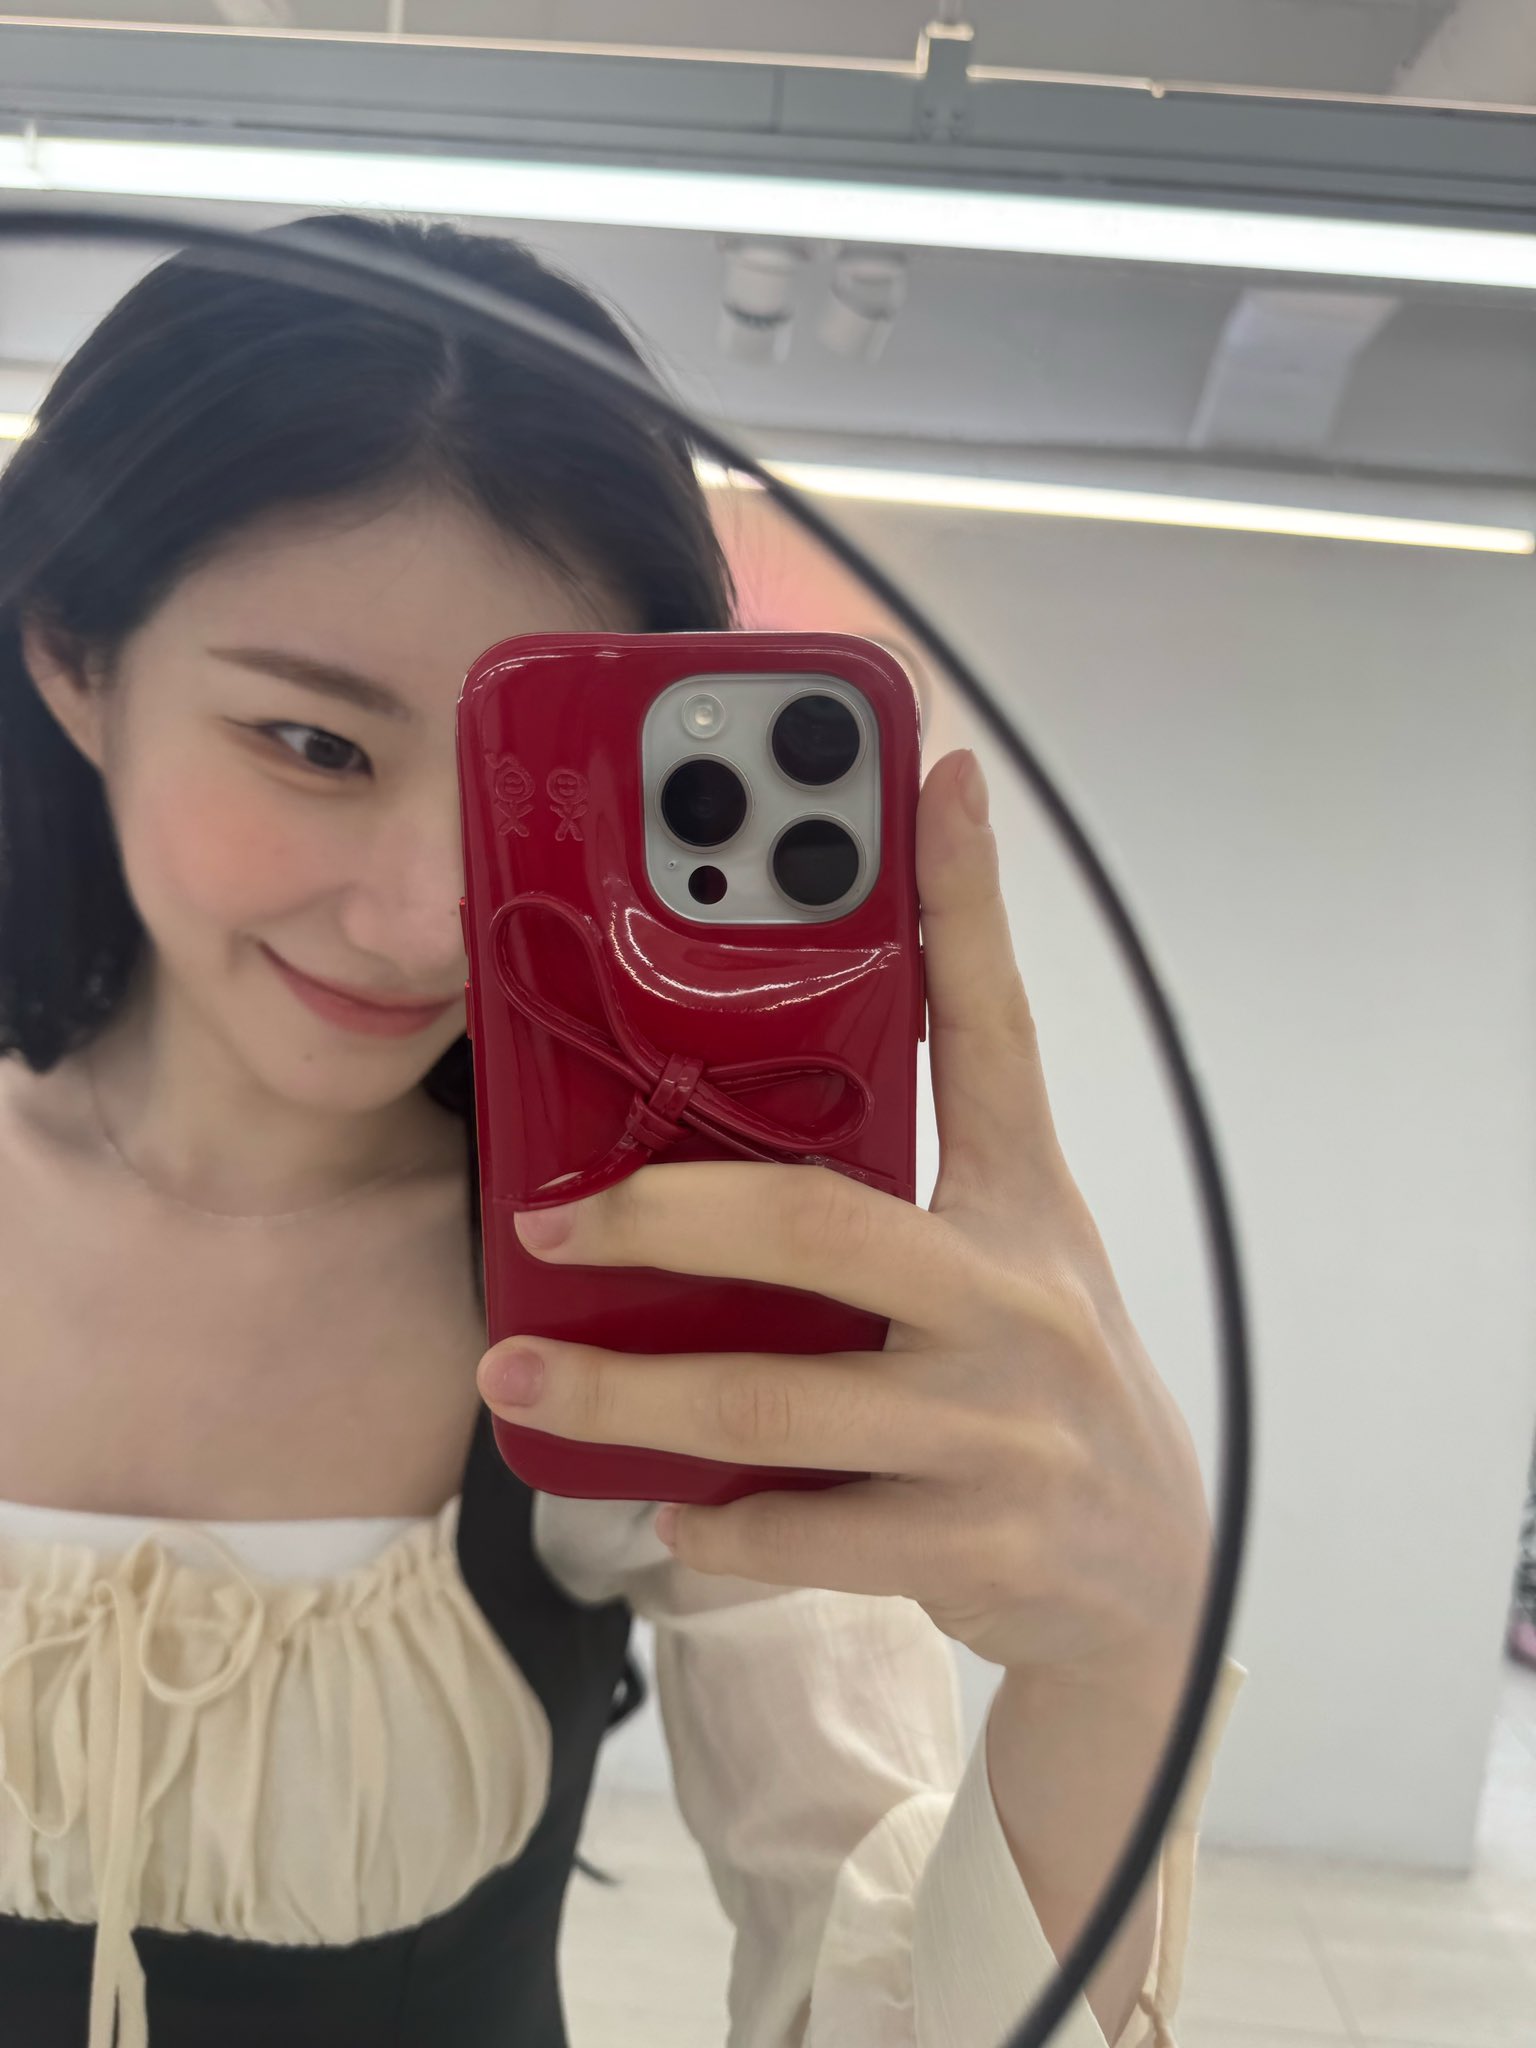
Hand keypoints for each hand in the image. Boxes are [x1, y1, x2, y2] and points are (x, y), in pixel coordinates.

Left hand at [478, 748, 1208, 1684]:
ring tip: (525, 1375)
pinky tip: (674, 1511)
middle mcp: (1018, 1298)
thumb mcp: (1014, 1260)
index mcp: (1024, 1204)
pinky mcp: (976, 1545)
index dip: (967, 898)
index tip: (934, 777)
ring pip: (776, 1398)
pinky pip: (804, 1528)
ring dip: (628, 1396)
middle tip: (546, 1220)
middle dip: (662, 1216)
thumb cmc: (1046, 1386)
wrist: (1150, 1577)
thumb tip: (731, 1146)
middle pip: (818, 1225)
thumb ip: (907, 1191)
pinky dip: (720, 1521)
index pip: (996, 1027)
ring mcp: (1000, 1426)